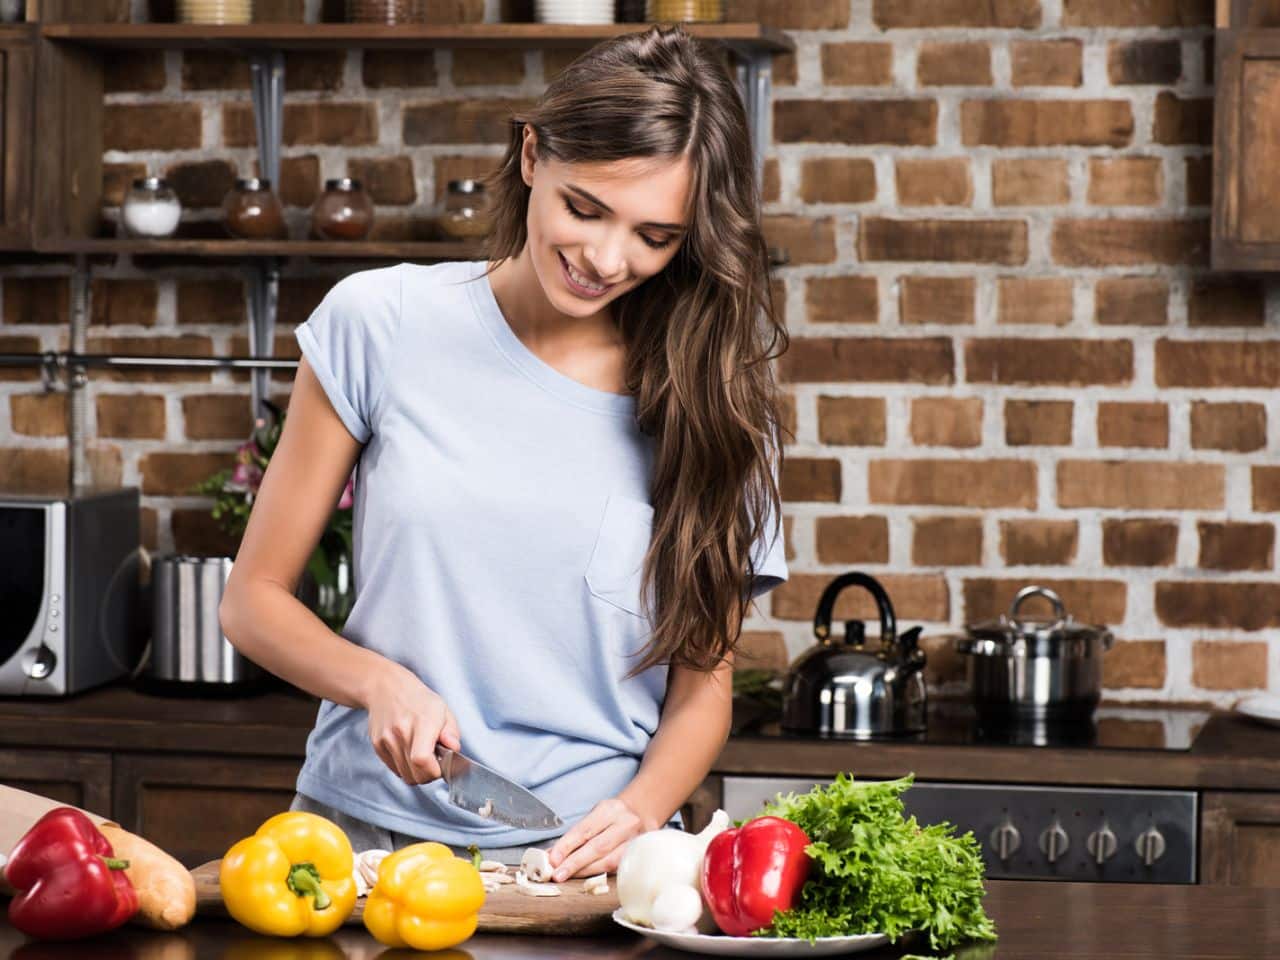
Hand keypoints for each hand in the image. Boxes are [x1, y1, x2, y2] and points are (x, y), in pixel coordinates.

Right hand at [363, 660, 460, 785]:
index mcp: (422, 722)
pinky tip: (409, 752)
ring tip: (422, 755)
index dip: (434, 771)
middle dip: (429, 775)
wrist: (386, 689)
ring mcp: (386, 740)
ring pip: (405, 776)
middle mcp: (401, 731)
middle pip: (415, 775)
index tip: (442, 765)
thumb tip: (454, 748)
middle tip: (434, 762)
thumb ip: (452, 732)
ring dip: (416, 773)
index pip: (422, 759)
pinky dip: (404, 767)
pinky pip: (394, 770)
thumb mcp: (443, 710)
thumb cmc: (418, 699)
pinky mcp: (377, 745)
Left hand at [546, 796, 647, 881]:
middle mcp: (625, 823)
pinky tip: (587, 877)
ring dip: (586, 872)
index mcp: (610, 810)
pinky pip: (618, 868)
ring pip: (609, 861)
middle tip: (557, 874)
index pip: (584, 830)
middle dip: (575, 863)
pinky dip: (599, 874)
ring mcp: (637, 840)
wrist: (643, 812)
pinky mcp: (641, 855)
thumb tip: (552, 855)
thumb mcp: (595, 816)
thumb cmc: (613, 816)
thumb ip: (576, 835)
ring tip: (569, 877)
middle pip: (597, 847)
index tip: (552, 859)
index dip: (566, 846)